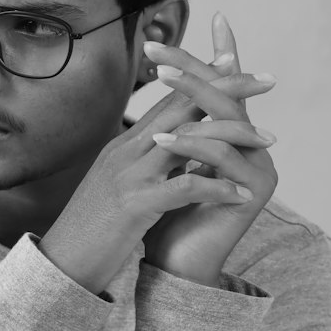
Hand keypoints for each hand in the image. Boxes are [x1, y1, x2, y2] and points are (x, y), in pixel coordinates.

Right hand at [38, 15, 276, 295]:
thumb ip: (145, 167)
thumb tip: (175, 154)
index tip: (238, 65)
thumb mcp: (118, 189)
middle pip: (183, 105)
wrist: (62, 264)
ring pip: (189, 140)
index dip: (205, 79)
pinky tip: (241, 194)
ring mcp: (128, 176)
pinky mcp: (134, 206)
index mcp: (124, 146)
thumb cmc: (92, 231)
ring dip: (235, 137)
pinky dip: (216, 188)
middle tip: (268, 81)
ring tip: (269, 140)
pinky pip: (184, 188)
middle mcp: (126, 151)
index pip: (170, 100)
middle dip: (228, 90)